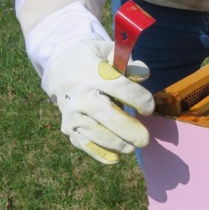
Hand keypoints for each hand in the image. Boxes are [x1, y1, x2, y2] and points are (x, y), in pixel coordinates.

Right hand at [44, 39, 155, 164]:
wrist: (59, 67)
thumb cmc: (93, 59)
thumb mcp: (108, 51)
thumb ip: (128, 62)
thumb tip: (144, 75)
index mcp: (94, 73)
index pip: (121, 88)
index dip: (139, 99)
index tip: (149, 108)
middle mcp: (82, 95)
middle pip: (107, 116)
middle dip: (128, 130)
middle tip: (145, 139)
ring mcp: (72, 113)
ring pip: (95, 134)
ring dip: (116, 144)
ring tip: (132, 147)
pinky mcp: (68, 127)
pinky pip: (84, 143)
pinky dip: (99, 153)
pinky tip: (115, 158)